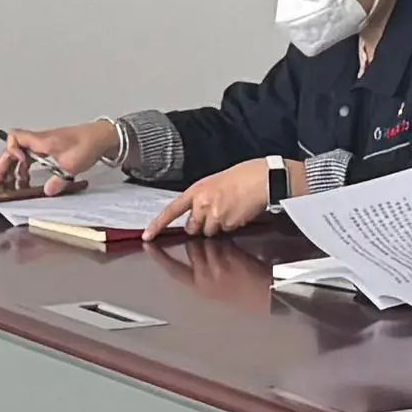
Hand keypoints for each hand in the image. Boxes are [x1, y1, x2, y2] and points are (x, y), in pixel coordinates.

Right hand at [0, 122, 120, 195]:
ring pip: (22, 155)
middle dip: (5, 165)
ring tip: (14, 184)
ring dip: (16, 169)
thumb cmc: (87, 144)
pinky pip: (32, 157)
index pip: (15, 138)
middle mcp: (40, 141)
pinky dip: (27, 168)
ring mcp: (45, 145)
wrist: (102, 137)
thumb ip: (58, 181)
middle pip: (14, 149)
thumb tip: (47, 191)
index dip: (11, 151)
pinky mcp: (51, 149)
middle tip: (0, 181)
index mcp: (42, 141)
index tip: (20, 164)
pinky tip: (29, 179)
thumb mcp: (72, 166)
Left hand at [150, 158, 298, 237]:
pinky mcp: (229, 224)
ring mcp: (215, 216)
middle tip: (216, 212)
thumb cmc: (243, 176)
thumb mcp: (215, 184)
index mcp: (196, 191)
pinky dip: (232, 225)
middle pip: (193, 228)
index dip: (158, 225)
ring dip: (218, 226)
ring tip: (231, 209)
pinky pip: (226, 231)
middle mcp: (202, 204)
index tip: (147, 236)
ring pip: (210, 232)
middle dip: (201, 225)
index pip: (172, 210)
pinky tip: (239, 212)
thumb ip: (202, 199)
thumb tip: (197, 216)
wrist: (263, 178)